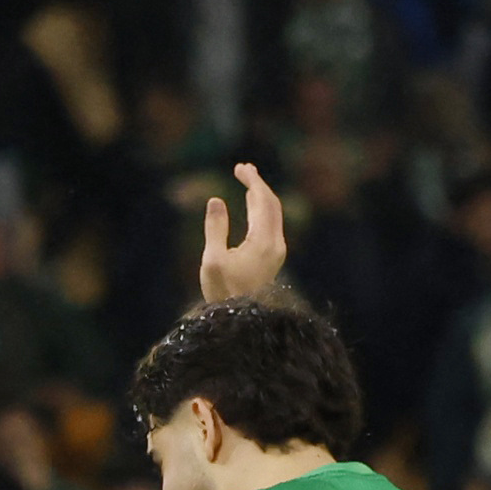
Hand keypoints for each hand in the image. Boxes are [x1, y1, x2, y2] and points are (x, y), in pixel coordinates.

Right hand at [200, 162, 288, 302]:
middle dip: (258, 184)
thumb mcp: (213, 260)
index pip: (263, 201)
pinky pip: (271, 224)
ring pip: (273, 214)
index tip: (240, 168)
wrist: (243, 321)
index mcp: (263, 242)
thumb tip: (216, 200)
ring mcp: (276, 252)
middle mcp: (275, 244)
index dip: (253, 181)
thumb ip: (215, 228)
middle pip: (271, 204)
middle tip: (242, 168)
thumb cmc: (225, 293)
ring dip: (260, 195)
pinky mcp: (273, 258)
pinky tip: (251, 204)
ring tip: (246, 180)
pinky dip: (261, 209)